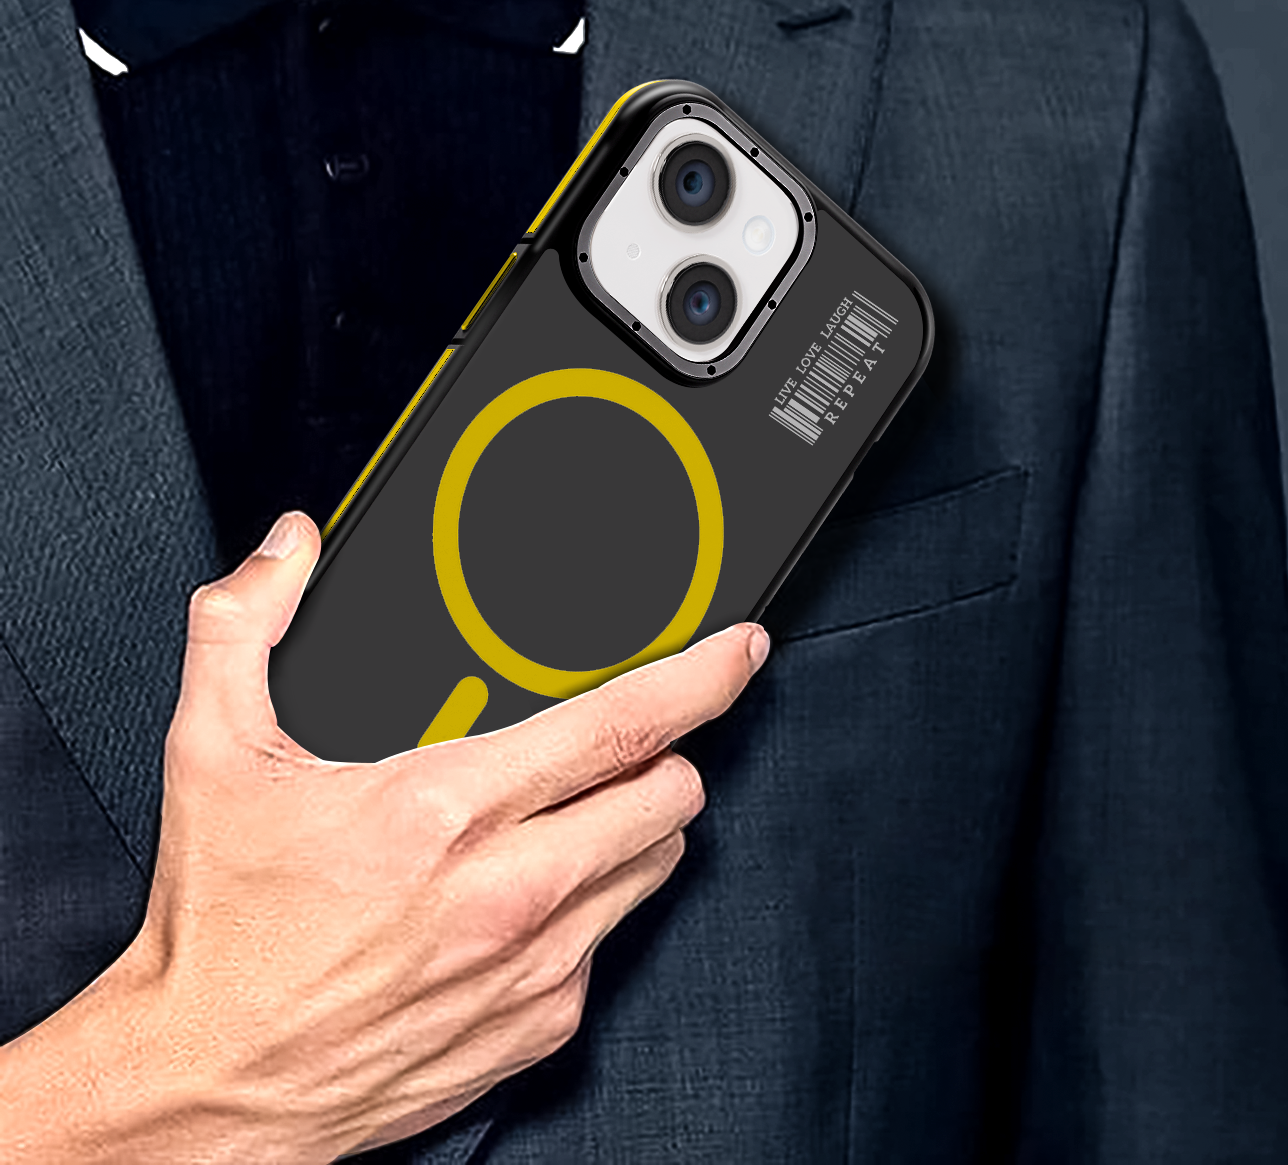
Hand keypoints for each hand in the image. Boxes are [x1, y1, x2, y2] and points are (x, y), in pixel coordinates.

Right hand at [0, 512, 767, 1162]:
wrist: (199, 1087)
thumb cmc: (217, 932)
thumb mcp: (211, 753)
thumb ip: (247, 627)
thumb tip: (288, 548)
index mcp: (443, 809)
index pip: (620, 724)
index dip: (701, 677)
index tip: (739, 651)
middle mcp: (505, 891)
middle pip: (668, 796)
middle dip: (671, 754)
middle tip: (638, 742)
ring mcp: (531, 967)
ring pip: (656, 867)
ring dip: (639, 827)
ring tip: (584, 811)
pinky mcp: (536, 1029)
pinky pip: (613, 944)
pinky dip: (597, 905)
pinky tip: (539, 895)